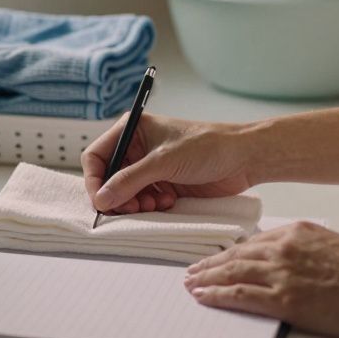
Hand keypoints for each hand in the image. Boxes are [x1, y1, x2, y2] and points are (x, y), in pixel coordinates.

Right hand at [81, 113, 257, 213]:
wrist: (243, 159)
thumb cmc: (207, 146)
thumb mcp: (163, 161)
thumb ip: (130, 180)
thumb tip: (102, 198)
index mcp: (132, 130)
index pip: (97, 156)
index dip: (95, 179)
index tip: (101, 200)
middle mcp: (137, 148)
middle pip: (109, 178)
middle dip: (117, 195)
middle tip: (130, 207)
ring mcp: (150, 168)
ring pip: (125, 193)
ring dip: (135, 203)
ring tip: (152, 205)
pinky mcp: (164, 185)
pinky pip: (143, 201)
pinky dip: (150, 207)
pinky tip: (167, 203)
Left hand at [183, 221, 338, 337]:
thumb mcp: (337, 247)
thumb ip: (310, 251)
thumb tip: (296, 264)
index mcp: (299, 231)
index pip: (255, 240)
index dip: (233, 251)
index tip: (222, 257)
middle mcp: (285, 248)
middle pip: (237, 254)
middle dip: (212, 262)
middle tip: (194, 269)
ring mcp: (282, 273)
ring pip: (231, 272)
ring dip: (207, 278)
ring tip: (191, 283)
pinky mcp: (283, 299)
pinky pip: (239, 295)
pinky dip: (217, 295)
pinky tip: (204, 297)